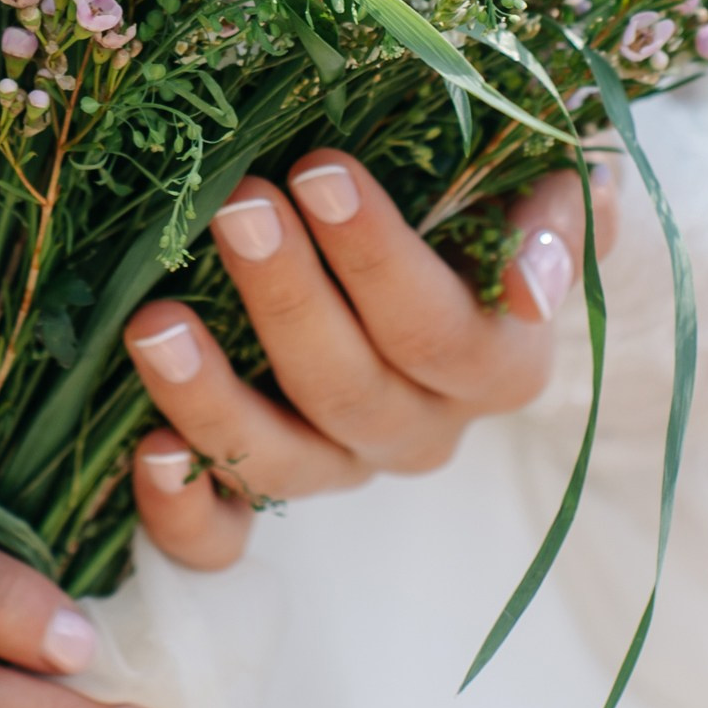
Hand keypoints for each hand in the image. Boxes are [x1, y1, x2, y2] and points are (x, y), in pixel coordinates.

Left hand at [123, 156, 618, 571]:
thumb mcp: (546, 190)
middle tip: (238, 207)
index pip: (439, 331)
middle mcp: (420, 431)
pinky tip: (148, 454)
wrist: (454, 256)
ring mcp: (340, 466)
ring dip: (213, 397)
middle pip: (351, 389)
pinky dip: (183, 510)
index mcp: (497, 368)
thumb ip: (558, 220)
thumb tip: (531, 286)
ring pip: (282, 462)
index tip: (320, 170)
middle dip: (287, 296)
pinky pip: (224, 537)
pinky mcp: (266, 489)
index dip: (379, 259)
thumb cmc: (491, 204)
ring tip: (155, 323)